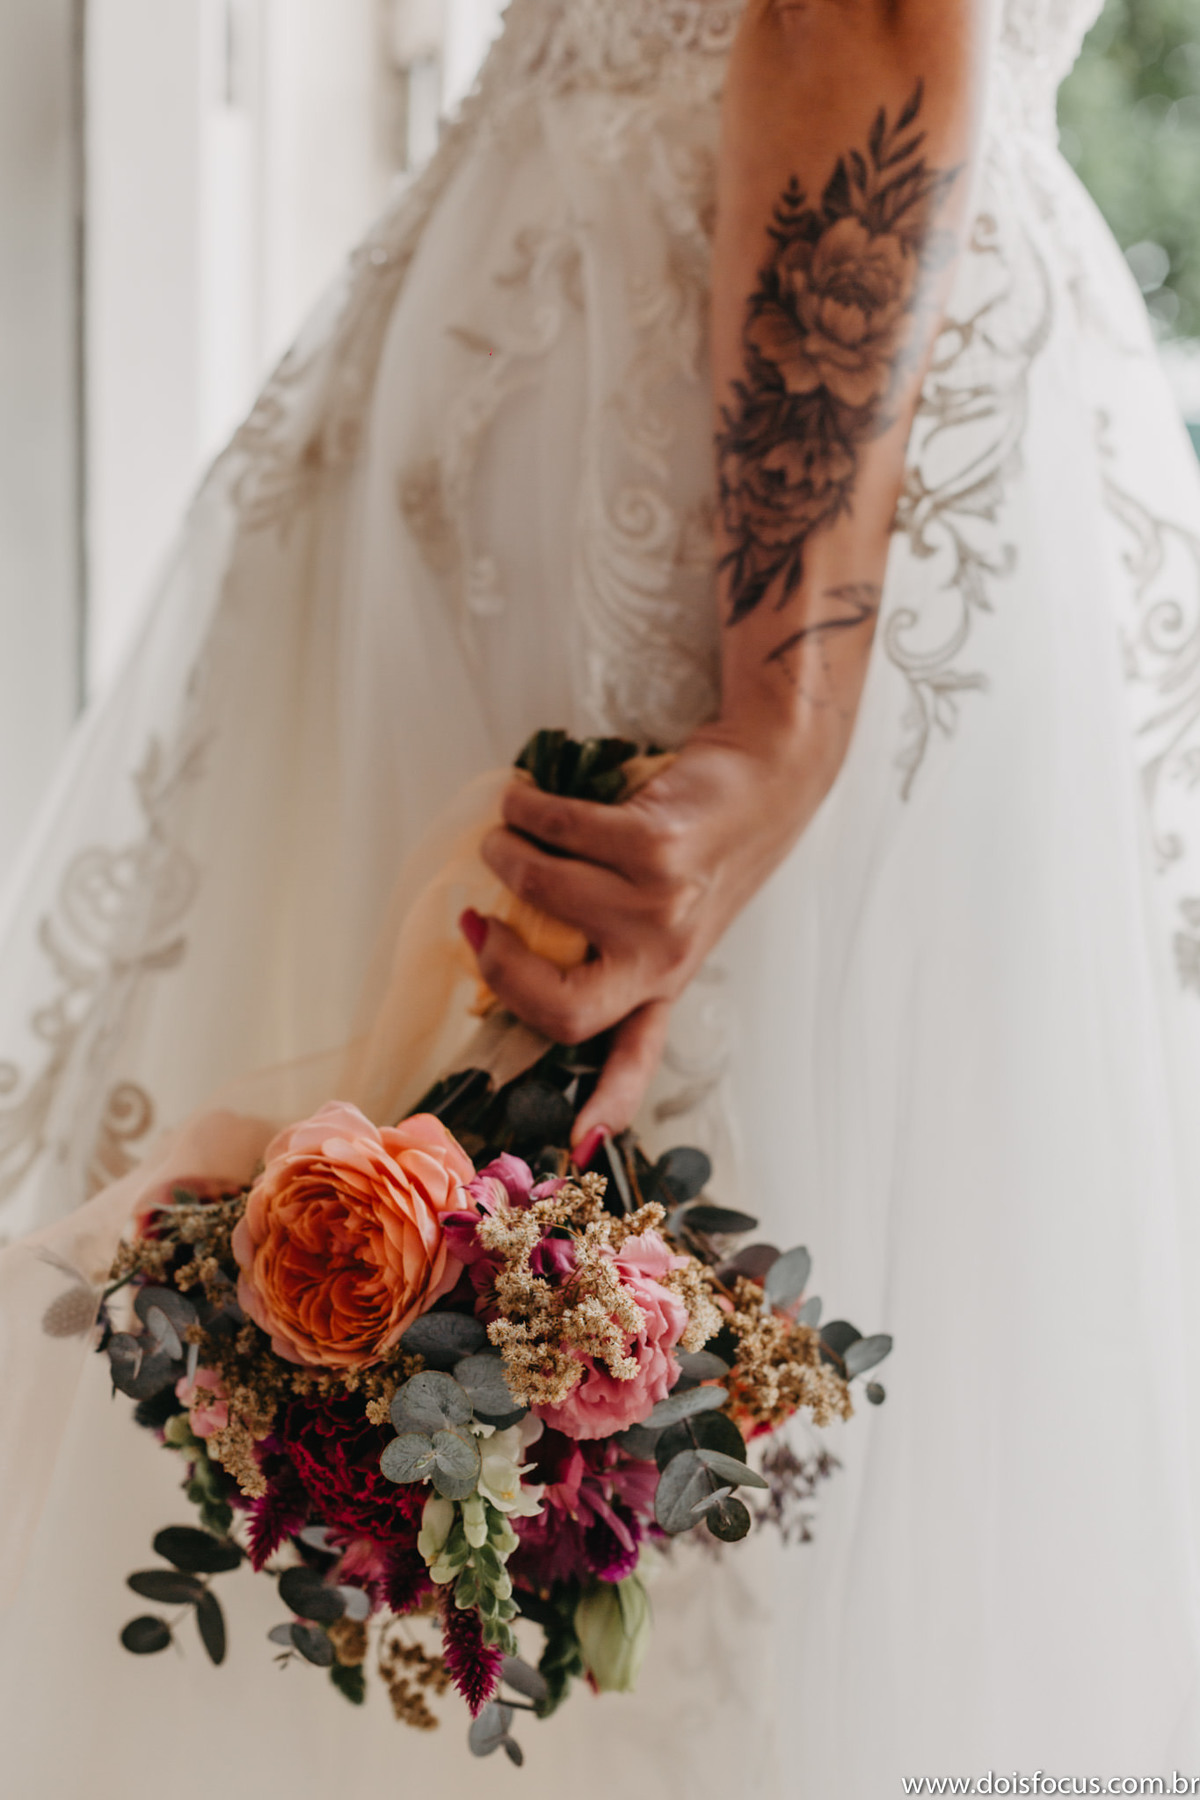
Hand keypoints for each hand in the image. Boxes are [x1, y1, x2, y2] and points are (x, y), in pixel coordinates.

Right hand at [465, 717, 830, 1140]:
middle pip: (566, 1006)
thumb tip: (494, 943)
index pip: (632, 1060)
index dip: (603, 1105)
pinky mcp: (657, 845)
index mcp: (663, 982)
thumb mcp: (669, 917)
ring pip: (543, 890)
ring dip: (504, 854)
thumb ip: (606, 943)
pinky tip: (523, 800)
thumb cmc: (705, 846)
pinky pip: (559, 828)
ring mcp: (662, 904)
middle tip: (481, 927)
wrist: (769, 777)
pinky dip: (526, 808)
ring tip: (503, 837)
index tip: (575, 1145)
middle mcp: (664, 956)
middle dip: (502, 967)